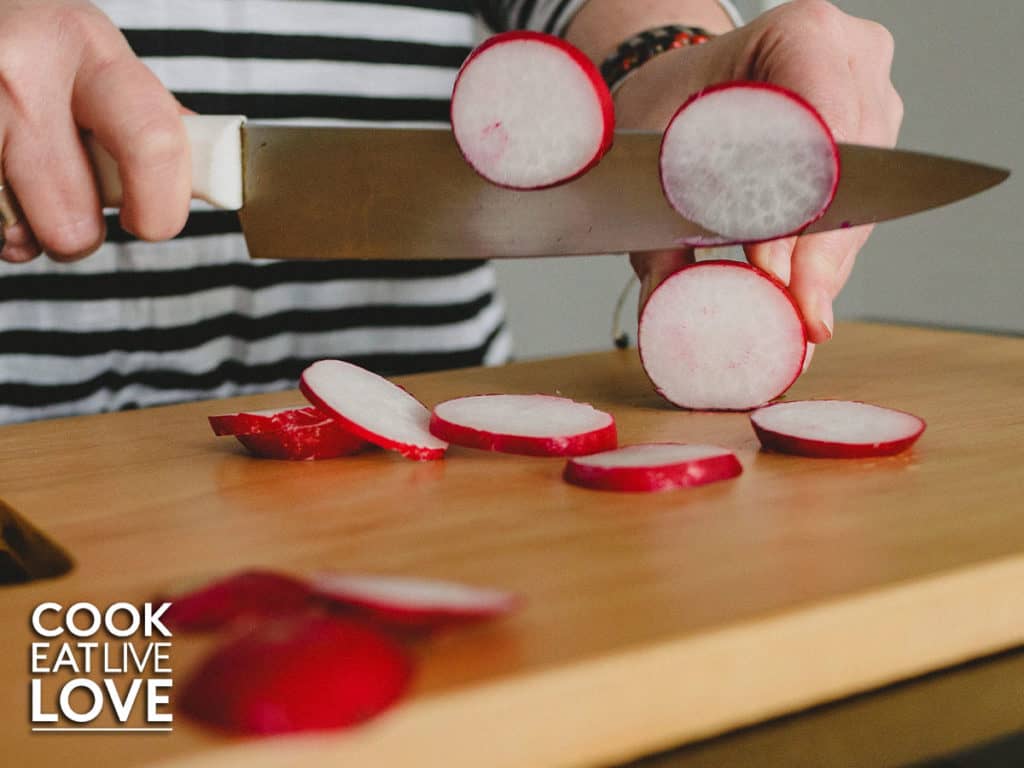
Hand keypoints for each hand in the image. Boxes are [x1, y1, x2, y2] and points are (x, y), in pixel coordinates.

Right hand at [0, 1, 190, 262]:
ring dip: (26, 230)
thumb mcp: (97, 58)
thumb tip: (211, 172)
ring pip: (19, 232)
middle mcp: (24, 70)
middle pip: (75, 218)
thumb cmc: (36, 49)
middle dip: (80, 234)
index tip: (152, 221)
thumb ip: (150, 115)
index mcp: (90, 47)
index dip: (161, 207)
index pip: (153, 145)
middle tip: (75, 207)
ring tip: (23, 187)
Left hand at [614, 0, 902, 342]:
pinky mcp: (873, 144)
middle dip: (818, 254)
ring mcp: (873, 100)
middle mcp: (854, 61)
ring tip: (802, 317)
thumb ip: (658, 231)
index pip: (817, 131)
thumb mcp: (651, 156)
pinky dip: (826, 258)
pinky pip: (856, 211)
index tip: (771, 270)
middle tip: (799, 315)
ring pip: (860, 202)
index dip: (796, 208)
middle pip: (850, 175)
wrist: (681, 90)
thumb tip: (663, 304)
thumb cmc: (667, 106)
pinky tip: (806, 300)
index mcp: (804, 35)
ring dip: (826, 265)